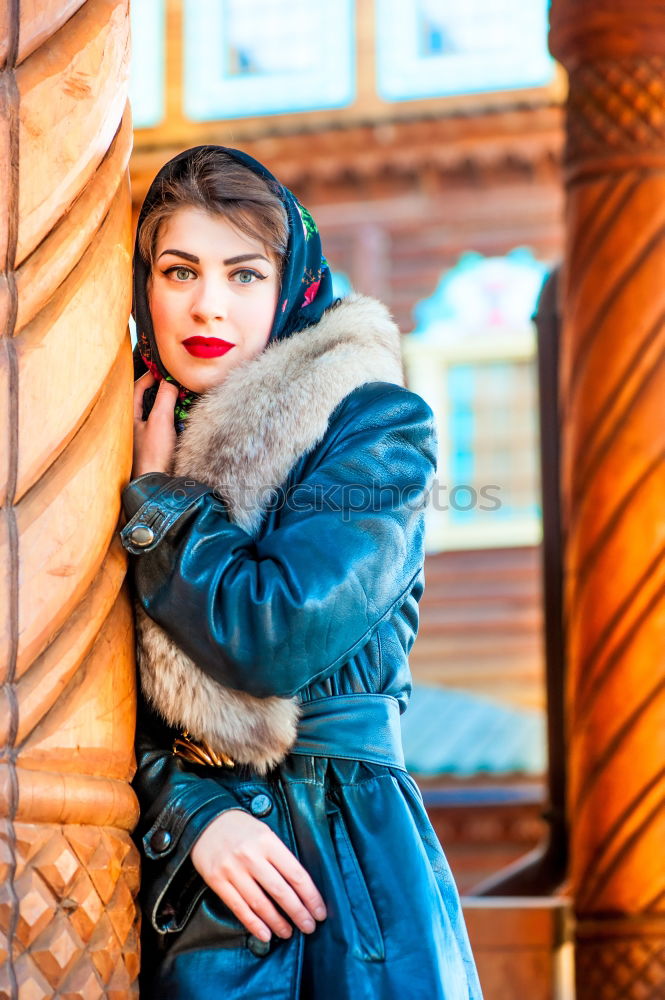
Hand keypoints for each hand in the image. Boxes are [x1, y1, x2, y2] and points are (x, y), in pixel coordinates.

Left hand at [132, 372, 177, 477]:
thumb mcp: (160, 421)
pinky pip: (165, 426)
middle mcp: (134, 424)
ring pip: (157, 412)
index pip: (137, 387)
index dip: (152, 375)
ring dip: (170, 405)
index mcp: (127, 415)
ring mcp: (145, 435)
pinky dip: (174, 420)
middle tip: (177, 382)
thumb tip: (170, 381)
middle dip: (163, 390)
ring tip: (184, 398)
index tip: (167, 369)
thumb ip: (165, 397)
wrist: (158, 485)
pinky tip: (185, 420)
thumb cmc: (153, 455)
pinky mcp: (156, 446)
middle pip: (148, 398)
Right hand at [191, 809, 326, 942]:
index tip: (320, 911)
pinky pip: (239, 907)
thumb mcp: (265, 833)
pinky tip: (265, 934)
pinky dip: (254, 924)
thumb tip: (300, 888)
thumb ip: (280, 856)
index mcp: (268, 841)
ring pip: (260, 903)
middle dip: (298, 913)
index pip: (296, 874)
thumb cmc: (242, 828)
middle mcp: (251, 856)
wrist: (206, 820)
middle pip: (280, 891)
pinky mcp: (217, 881)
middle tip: (309, 927)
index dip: (311, 896)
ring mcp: (232, 869)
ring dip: (277, 922)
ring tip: (288, 932)